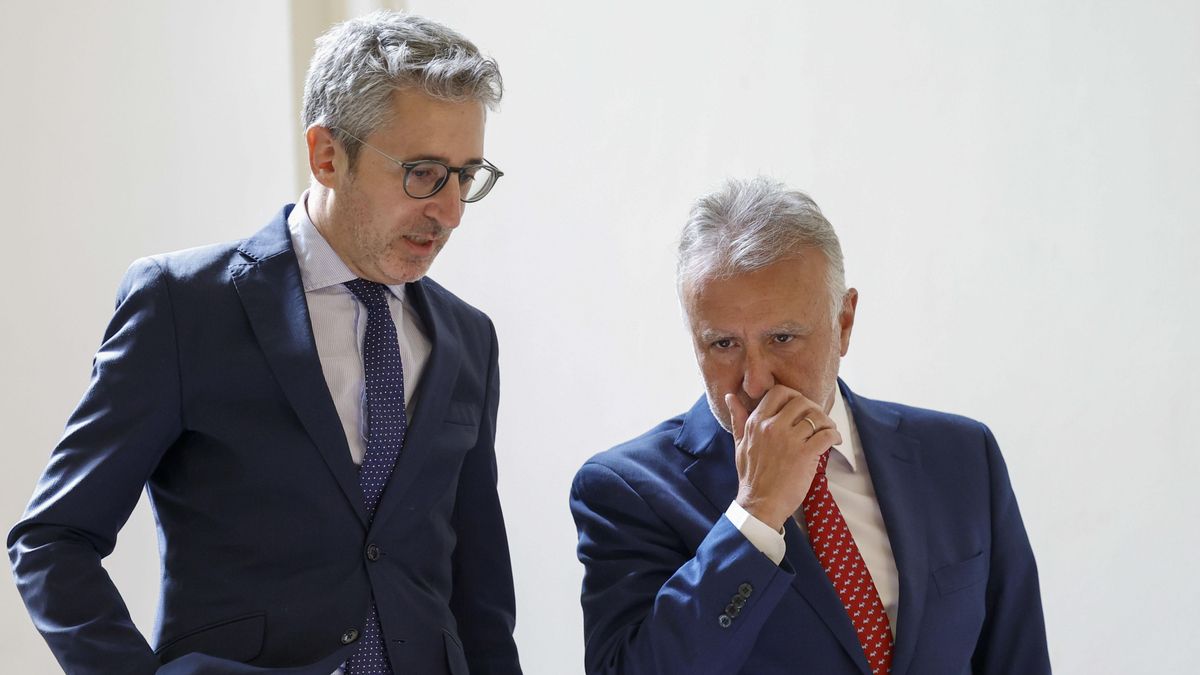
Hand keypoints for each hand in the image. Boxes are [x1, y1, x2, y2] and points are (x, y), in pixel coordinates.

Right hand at [727, 386, 841, 530]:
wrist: (760, 505)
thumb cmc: (751, 477)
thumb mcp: (740, 444)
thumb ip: (738, 418)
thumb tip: (730, 396)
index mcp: (756, 423)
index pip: (778, 392)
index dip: (793, 396)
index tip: (800, 407)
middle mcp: (772, 427)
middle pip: (801, 401)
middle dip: (813, 408)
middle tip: (817, 419)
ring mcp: (789, 440)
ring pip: (816, 416)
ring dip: (826, 422)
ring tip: (828, 430)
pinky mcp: (804, 454)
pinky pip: (826, 434)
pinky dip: (835, 435)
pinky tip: (834, 441)